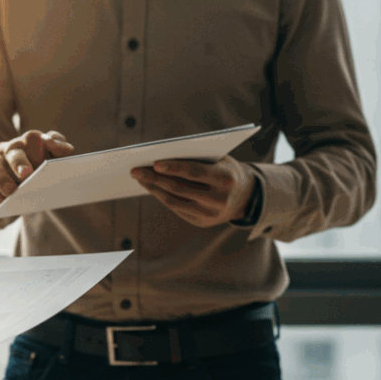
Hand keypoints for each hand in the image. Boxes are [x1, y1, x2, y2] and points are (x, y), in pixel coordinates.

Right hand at [0, 130, 74, 204]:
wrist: (3, 185)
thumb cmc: (32, 175)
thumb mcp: (47, 166)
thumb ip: (57, 158)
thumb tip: (67, 150)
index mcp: (30, 144)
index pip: (37, 137)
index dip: (50, 142)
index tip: (59, 150)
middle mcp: (11, 148)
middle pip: (14, 148)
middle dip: (20, 161)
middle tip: (27, 175)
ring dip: (2, 177)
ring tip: (11, 192)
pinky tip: (0, 202)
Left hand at [132, 155, 256, 227]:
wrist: (244, 197)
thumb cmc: (225, 169)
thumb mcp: (219, 159)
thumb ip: (197, 157)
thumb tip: (161, 158)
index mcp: (226, 179)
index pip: (195, 172)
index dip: (174, 168)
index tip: (154, 163)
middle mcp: (218, 199)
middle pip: (180, 188)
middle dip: (155, 178)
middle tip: (136, 170)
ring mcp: (210, 214)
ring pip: (174, 201)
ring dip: (154, 188)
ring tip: (139, 177)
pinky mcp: (201, 222)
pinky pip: (176, 208)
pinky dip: (161, 196)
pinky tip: (151, 187)